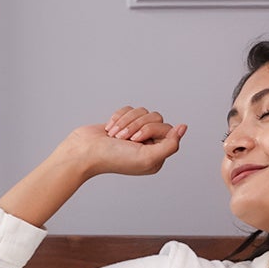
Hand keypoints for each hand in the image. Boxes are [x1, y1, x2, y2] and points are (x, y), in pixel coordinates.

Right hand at [60, 106, 186, 177]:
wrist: (85, 151)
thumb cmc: (114, 158)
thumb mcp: (148, 157)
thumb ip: (170, 145)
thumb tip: (183, 128)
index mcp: (156, 156)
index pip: (167, 131)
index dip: (151, 130)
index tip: (136, 140)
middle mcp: (148, 145)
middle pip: (156, 118)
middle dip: (137, 125)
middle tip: (124, 139)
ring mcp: (135, 134)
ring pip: (143, 111)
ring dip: (126, 121)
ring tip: (115, 135)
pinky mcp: (124, 123)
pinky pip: (130, 109)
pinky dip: (118, 117)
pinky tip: (109, 130)